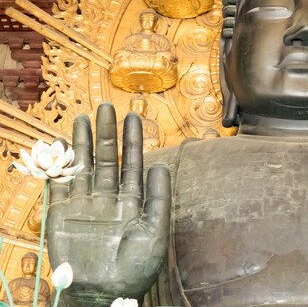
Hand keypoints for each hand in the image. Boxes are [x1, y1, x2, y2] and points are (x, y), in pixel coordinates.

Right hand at [47, 103, 170, 304]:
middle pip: (107, 159)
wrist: (103, 296)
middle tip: (107, 107)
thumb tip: (160, 165)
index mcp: (132, 202)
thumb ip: (158, 198)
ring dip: (83, 143)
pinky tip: (61, 146)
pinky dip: (60, 167)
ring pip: (83, 167)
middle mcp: (108, 199)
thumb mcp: (155, 232)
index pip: (132, 164)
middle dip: (107, 134)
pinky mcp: (62, 216)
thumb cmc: (134, 269)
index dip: (133, 141)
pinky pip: (60, 186)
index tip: (133, 116)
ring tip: (84, 117)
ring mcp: (85, 205)